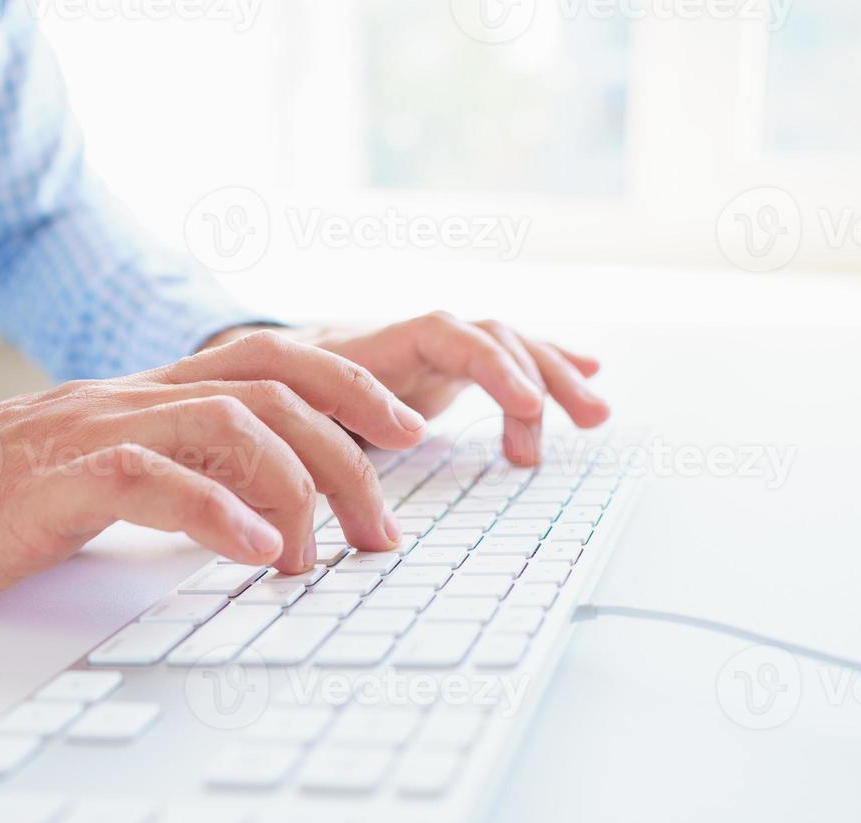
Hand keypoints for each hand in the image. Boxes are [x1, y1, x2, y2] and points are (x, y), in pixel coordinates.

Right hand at [0, 332, 423, 607]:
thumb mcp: (93, 478)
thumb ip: (168, 478)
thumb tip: (252, 522)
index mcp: (145, 396)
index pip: (271, 362)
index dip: (350, 389)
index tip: (407, 437)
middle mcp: (132, 397)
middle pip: (275, 388)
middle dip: (352, 452)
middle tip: (387, 531)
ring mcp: (95, 430)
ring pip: (231, 422)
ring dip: (302, 487)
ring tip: (332, 555)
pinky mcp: (56, 478)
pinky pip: (155, 480)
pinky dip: (220, 514)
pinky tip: (261, 555)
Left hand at [282, 311, 609, 465]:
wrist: (265, 370)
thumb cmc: (274, 395)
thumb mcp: (286, 411)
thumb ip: (320, 426)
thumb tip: (377, 448)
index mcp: (376, 345)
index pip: (445, 337)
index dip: (490, 367)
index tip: (526, 404)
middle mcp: (414, 340)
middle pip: (490, 338)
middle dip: (539, 375)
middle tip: (580, 418)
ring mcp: (434, 354)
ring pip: (507, 349)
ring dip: (554, 377)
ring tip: (594, 417)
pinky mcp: (444, 373)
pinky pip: (504, 363)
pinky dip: (545, 368)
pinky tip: (590, 375)